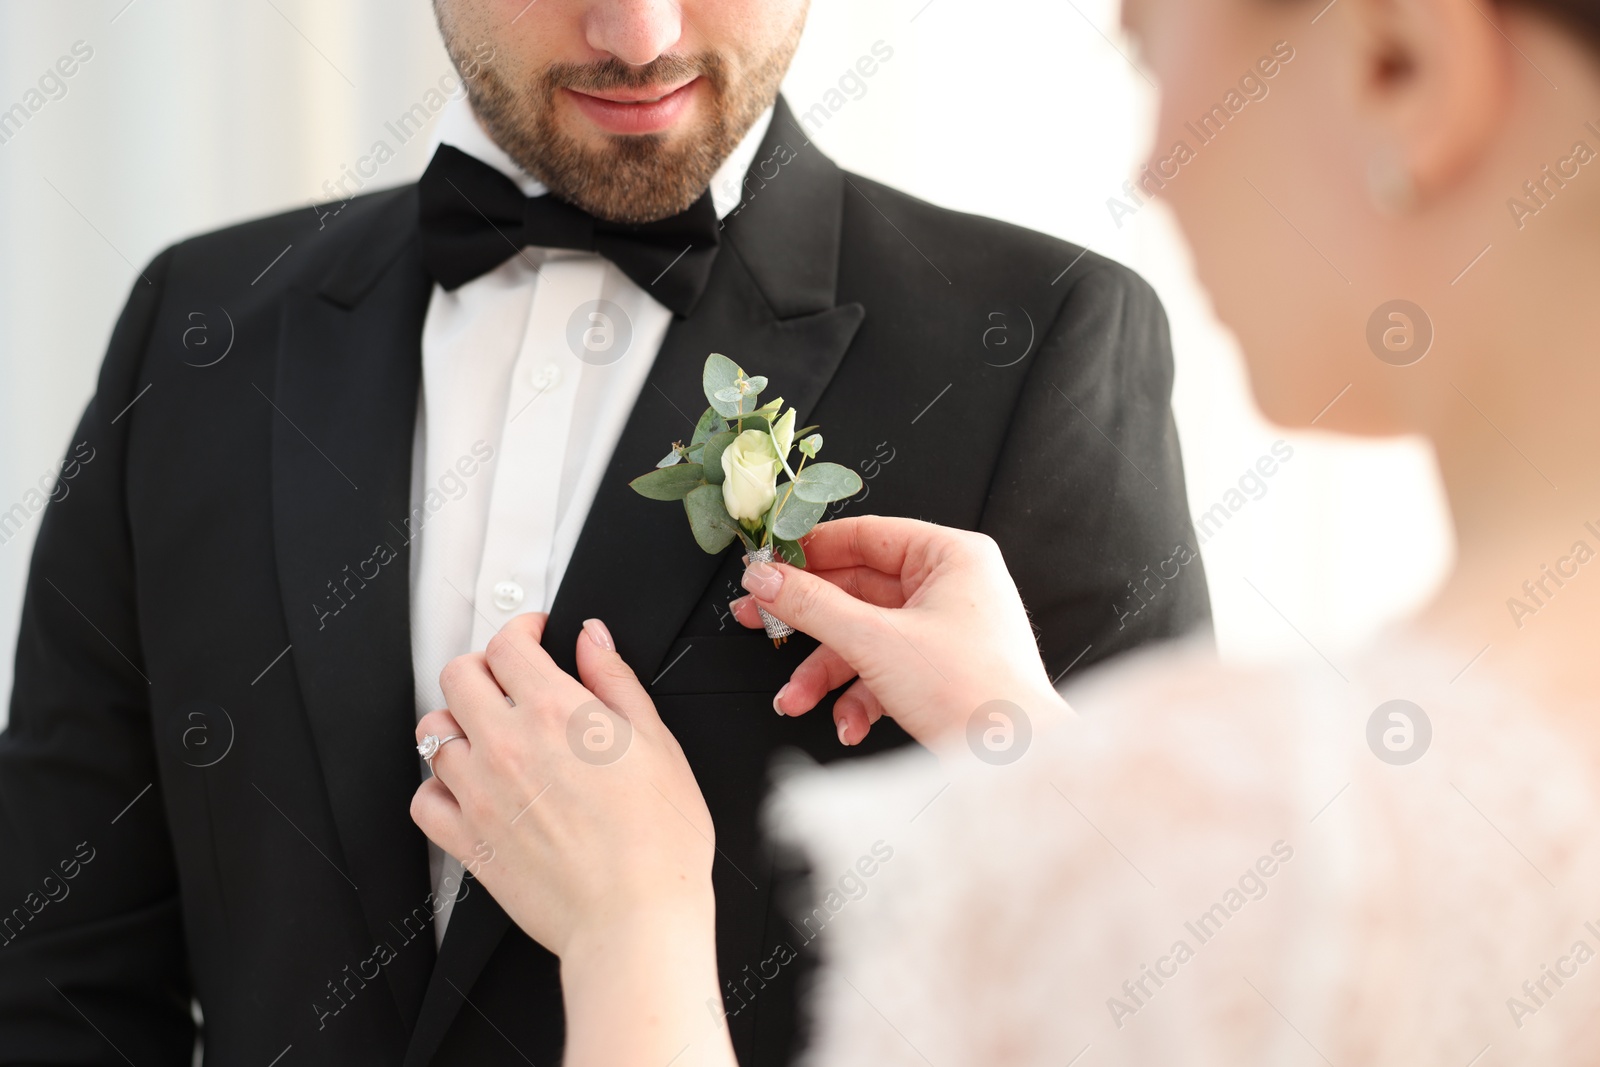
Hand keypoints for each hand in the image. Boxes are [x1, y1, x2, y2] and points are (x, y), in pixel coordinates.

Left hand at [410, 614, 736, 1066]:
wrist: (635, 916)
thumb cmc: (658, 841)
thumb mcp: (656, 742)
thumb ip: (616, 681)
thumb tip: (594, 640)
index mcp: (556, 710)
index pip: (508, 642)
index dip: (521, 628)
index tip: (533, 635)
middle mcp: (507, 744)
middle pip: (458, 675)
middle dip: (483, 666)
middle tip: (507, 678)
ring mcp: (479, 793)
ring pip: (434, 732)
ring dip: (458, 723)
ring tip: (487, 732)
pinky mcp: (467, 840)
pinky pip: (424, 799)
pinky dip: (438, 787)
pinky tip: (466, 788)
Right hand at [732, 517, 1068, 749]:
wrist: (1016, 764)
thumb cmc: (978, 694)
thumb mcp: (876, 641)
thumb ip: (812, 606)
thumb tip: (767, 579)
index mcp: (951, 556)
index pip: (865, 536)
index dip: (810, 551)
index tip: (768, 566)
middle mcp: (952, 587)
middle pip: (858, 591)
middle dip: (808, 622)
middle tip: (761, 621)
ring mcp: (947, 632)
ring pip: (865, 637)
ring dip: (825, 673)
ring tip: (796, 698)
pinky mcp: (940, 672)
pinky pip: (884, 671)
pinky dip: (859, 698)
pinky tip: (847, 723)